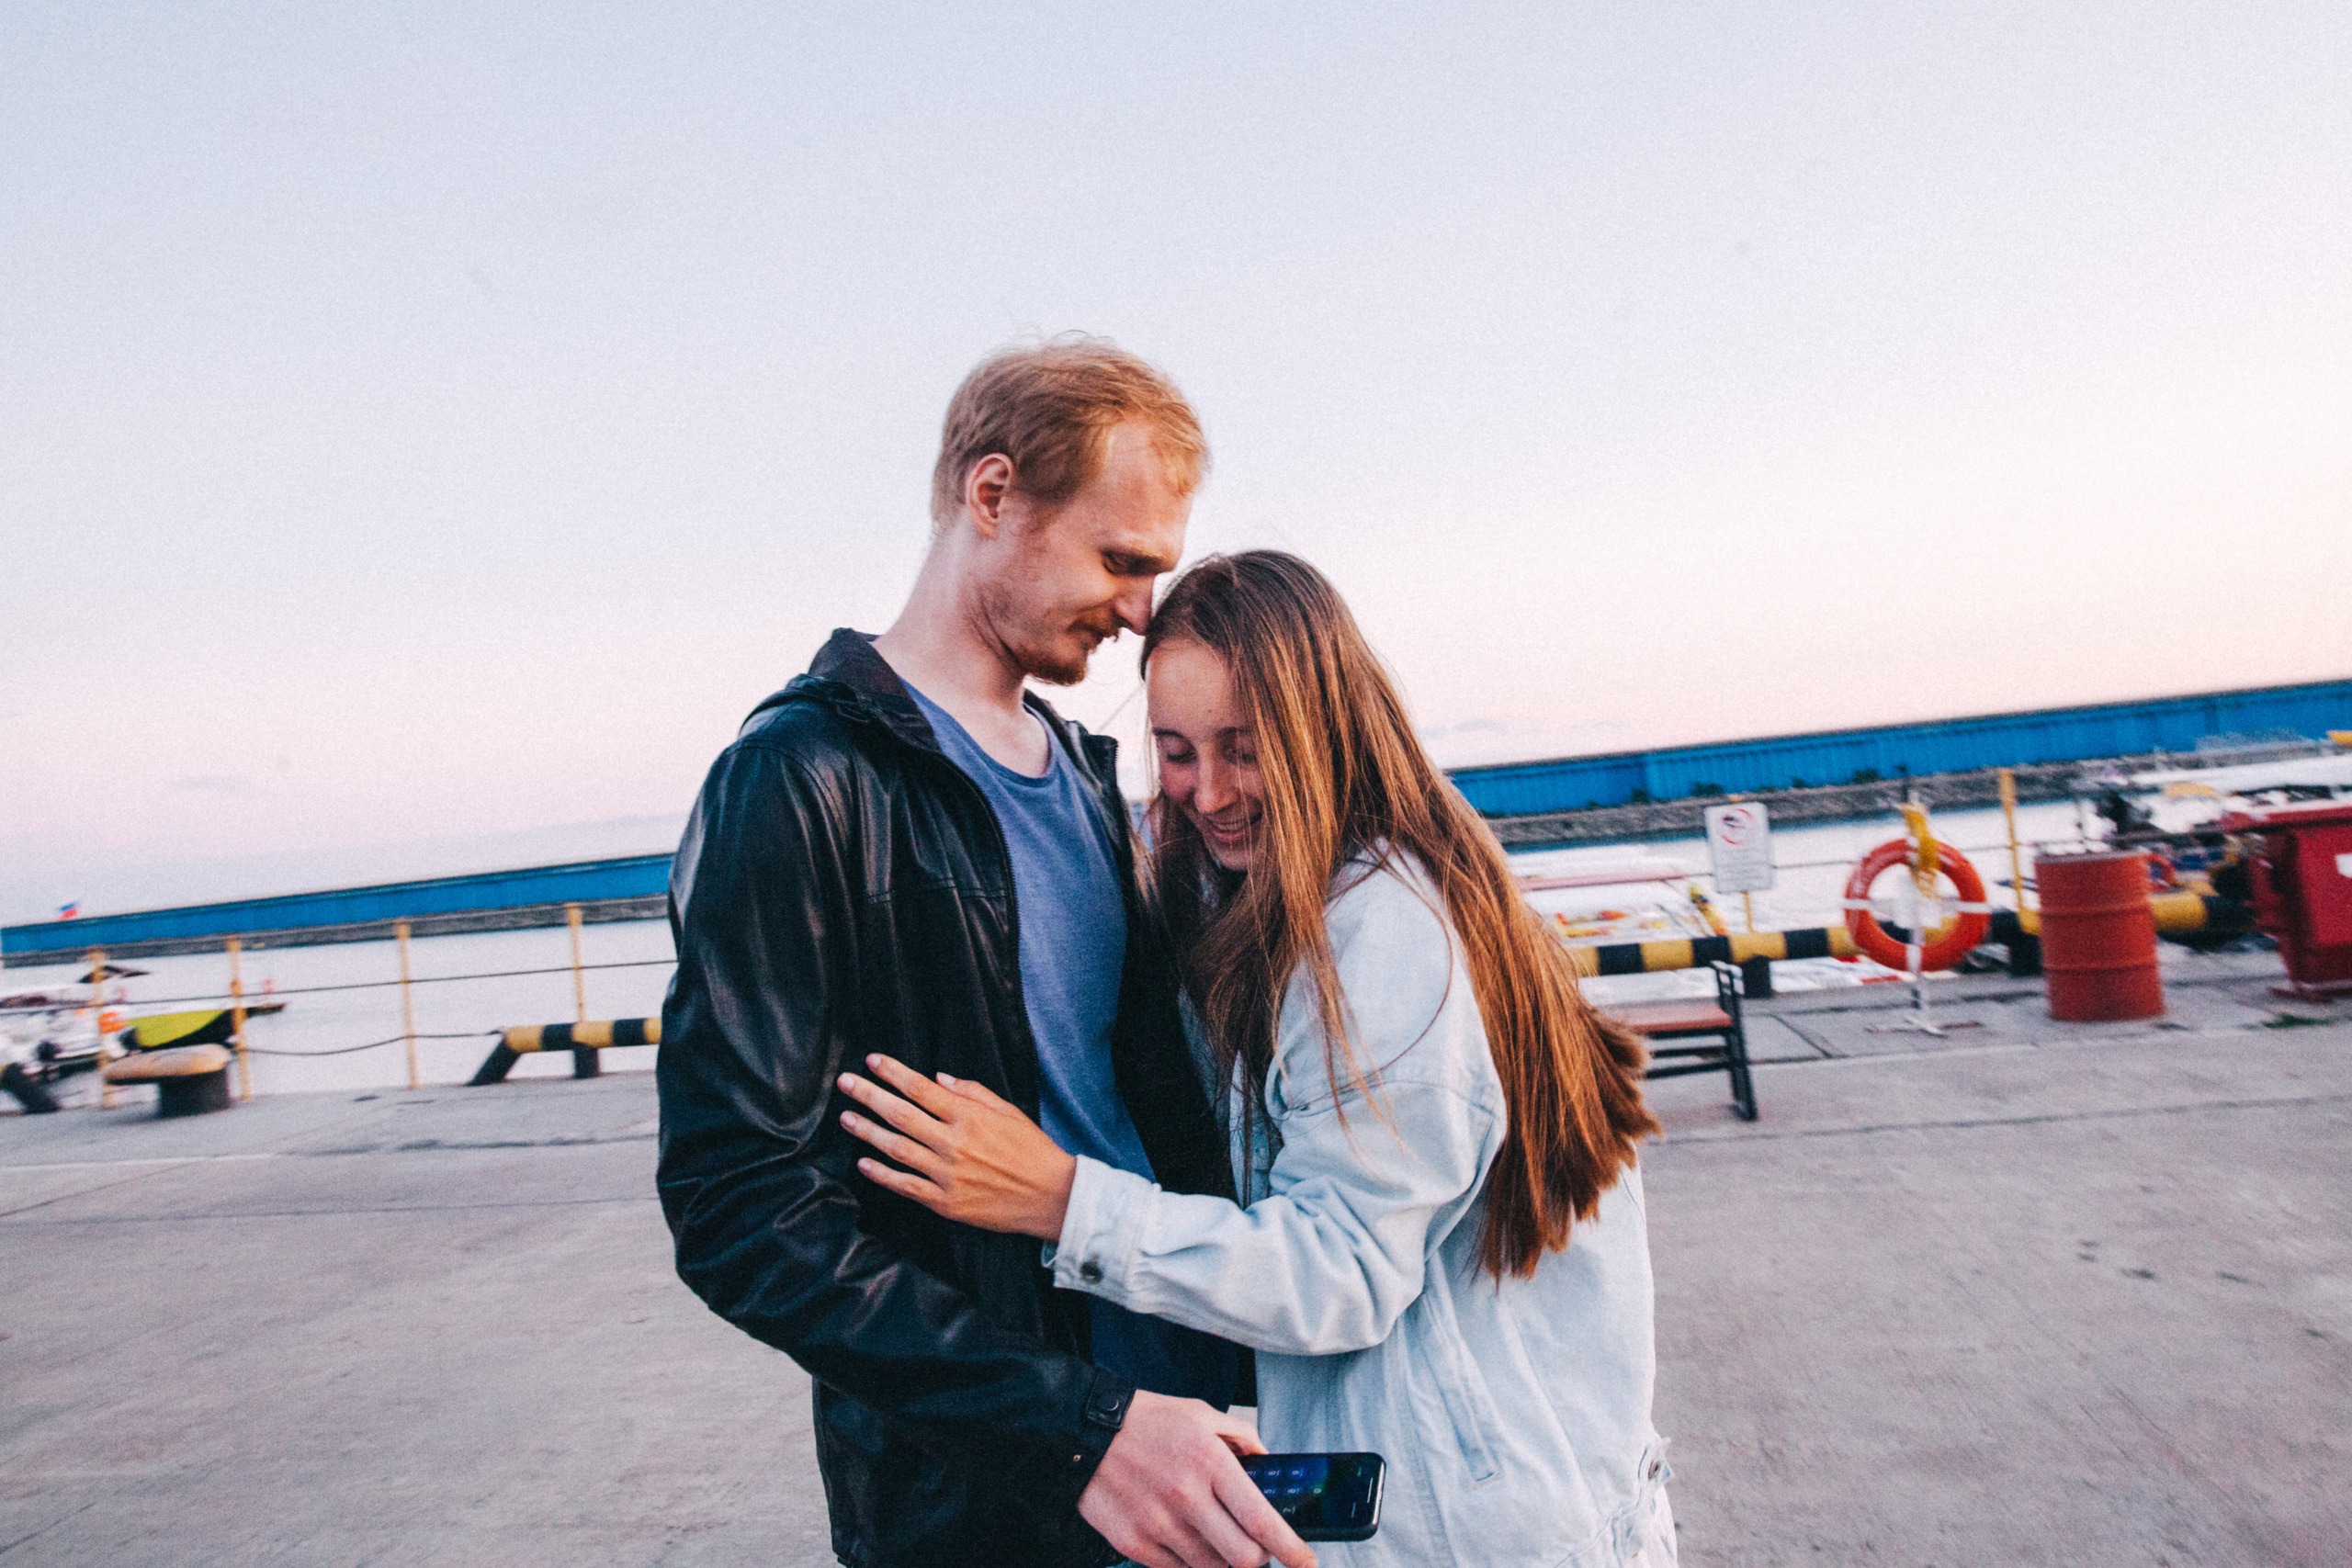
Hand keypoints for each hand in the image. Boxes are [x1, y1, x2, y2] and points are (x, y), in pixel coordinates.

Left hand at [837, 1054, 1077, 1239]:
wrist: (1051, 1196)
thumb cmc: (1032, 1149)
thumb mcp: (1009, 1111)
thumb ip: (972, 1092)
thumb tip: (936, 1078)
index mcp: (969, 1117)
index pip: (921, 1089)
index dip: (893, 1073)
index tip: (871, 1061)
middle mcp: (954, 1143)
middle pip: (901, 1114)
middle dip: (869, 1096)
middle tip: (844, 1083)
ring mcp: (947, 1175)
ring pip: (897, 1149)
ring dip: (867, 1131)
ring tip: (846, 1117)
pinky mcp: (946, 1203)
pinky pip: (906, 1186)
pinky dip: (882, 1175)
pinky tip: (863, 1163)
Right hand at [1081, 1391, 1315, 1567]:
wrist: (1082, 1430)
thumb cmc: (1146, 1421)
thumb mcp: (1201, 1413)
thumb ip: (1242, 1438)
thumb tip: (1269, 1463)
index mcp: (1210, 1462)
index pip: (1263, 1521)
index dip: (1292, 1550)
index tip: (1307, 1562)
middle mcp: (1187, 1497)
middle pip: (1244, 1559)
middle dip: (1258, 1560)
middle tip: (1255, 1548)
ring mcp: (1158, 1524)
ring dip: (1222, 1559)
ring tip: (1211, 1533)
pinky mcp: (1133, 1543)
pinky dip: (1188, 1561)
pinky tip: (1182, 1536)